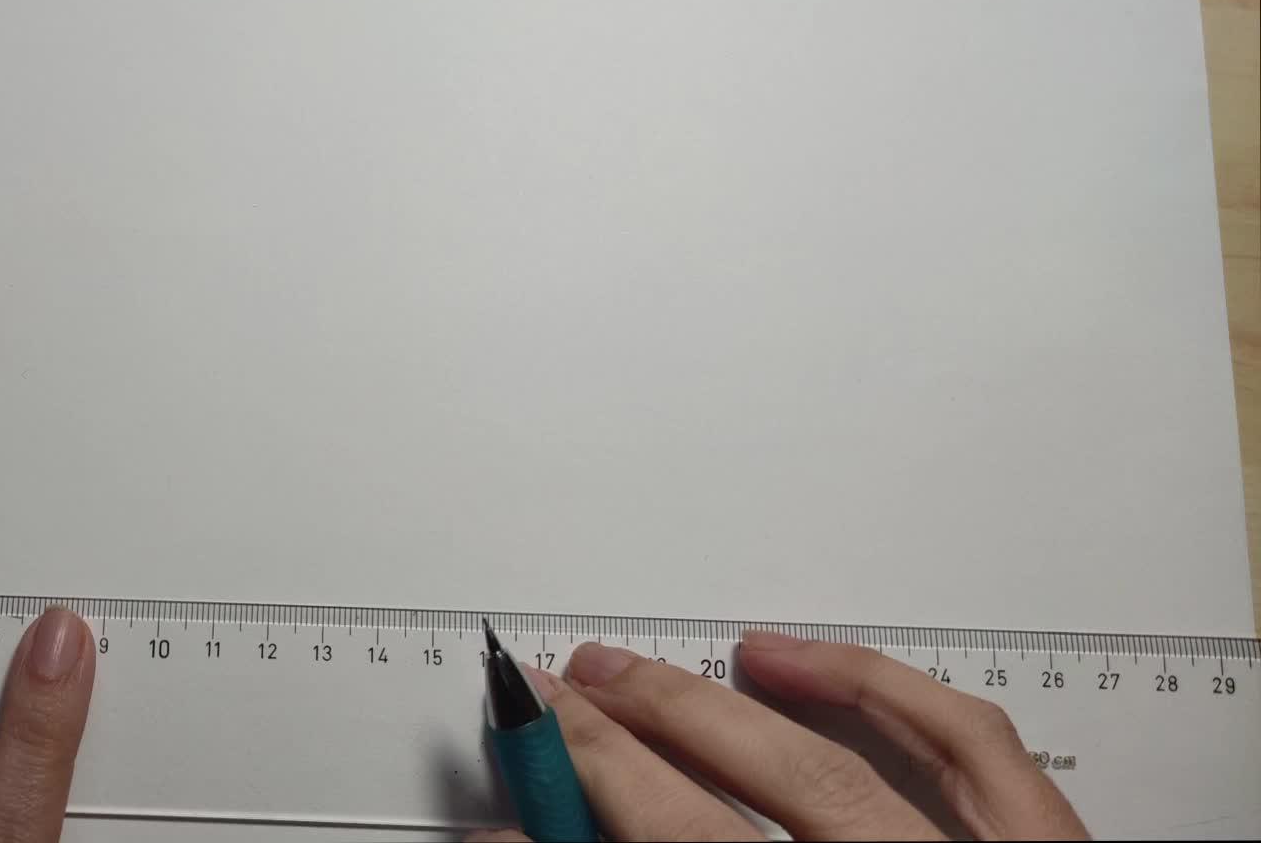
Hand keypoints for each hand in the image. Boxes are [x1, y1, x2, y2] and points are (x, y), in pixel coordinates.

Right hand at [472, 631, 1088, 841]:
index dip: (586, 808)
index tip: (519, 784)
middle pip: (725, 824)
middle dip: (621, 746)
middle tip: (553, 702)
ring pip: (829, 773)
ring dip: (709, 710)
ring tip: (631, 672)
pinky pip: (964, 743)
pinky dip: (869, 683)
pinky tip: (788, 658)